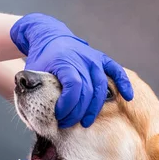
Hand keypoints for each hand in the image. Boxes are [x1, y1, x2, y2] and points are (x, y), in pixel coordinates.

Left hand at [11, 13, 133, 127]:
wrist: (49, 36)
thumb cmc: (40, 59)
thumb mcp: (30, 73)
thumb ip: (31, 93)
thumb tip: (31, 118)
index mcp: (65, 61)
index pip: (73, 87)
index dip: (68, 105)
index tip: (59, 116)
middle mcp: (83, 59)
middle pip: (88, 91)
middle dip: (78, 111)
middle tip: (68, 124)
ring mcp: (94, 59)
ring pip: (101, 87)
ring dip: (95, 108)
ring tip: (86, 122)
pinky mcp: (101, 60)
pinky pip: (116, 71)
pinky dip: (123, 84)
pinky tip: (128, 97)